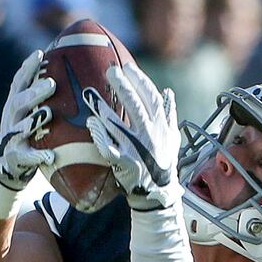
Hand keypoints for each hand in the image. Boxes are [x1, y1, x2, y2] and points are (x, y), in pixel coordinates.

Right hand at [0, 50, 56, 194]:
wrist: (9, 169)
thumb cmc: (29, 138)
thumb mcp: (34, 117)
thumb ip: (47, 101)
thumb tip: (76, 80)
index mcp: (15, 108)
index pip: (18, 83)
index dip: (27, 68)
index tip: (40, 53)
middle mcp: (10, 120)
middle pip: (18, 102)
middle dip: (33, 92)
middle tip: (51, 84)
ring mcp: (10, 140)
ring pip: (17, 128)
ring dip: (33, 119)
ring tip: (47, 113)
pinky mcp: (14, 160)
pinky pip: (25, 158)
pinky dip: (37, 156)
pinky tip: (50, 155)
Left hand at [84, 63, 178, 210]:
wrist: (157, 193)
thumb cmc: (163, 163)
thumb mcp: (172, 139)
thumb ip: (169, 114)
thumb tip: (168, 92)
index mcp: (162, 127)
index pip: (152, 99)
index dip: (140, 82)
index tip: (127, 67)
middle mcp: (151, 137)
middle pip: (137, 107)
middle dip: (123, 87)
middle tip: (110, 71)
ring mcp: (137, 150)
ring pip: (120, 126)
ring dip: (105, 109)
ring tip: (90, 94)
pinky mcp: (125, 164)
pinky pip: (110, 148)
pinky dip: (101, 136)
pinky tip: (91, 123)